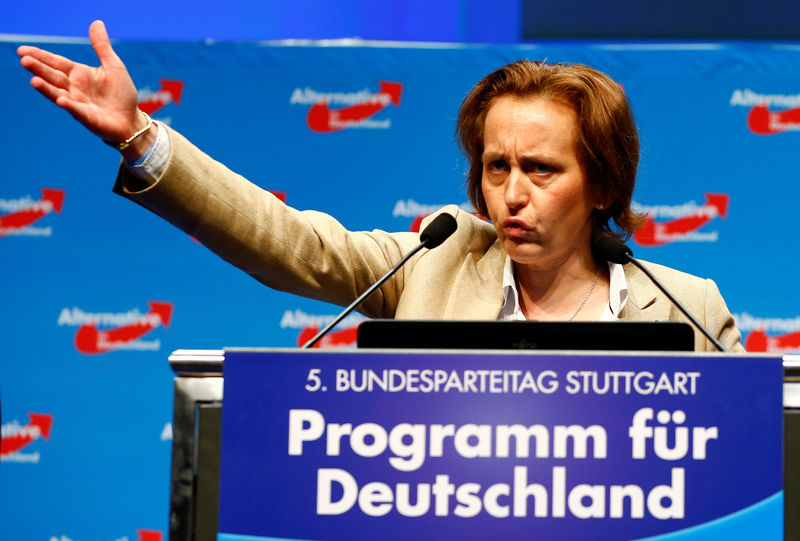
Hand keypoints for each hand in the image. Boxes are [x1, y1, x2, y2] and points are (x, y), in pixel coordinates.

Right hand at [17, 20, 150, 154]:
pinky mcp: (87, 117)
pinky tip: (61, 100)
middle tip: (24, 60)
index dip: (40, 56)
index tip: (22, 50)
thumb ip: (102, 47)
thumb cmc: (121, 94)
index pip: (56, 62)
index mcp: (79, 74)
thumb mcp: (113, 66)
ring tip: (34, 81)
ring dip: (47, 88)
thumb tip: (96, 23)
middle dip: (39, 69)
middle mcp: (74, 88)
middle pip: (53, 76)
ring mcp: (79, 103)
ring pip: (59, 93)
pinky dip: (69, 105)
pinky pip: (77, 110)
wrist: (130, 120)